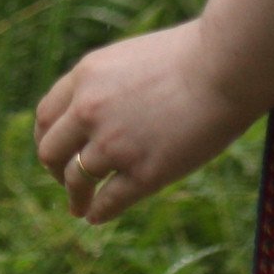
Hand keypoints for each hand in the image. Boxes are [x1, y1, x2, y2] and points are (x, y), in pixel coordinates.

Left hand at [32, 17, 258, 224]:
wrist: (226, 66)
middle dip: (54, 171)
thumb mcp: (134, 57)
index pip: (46, 116)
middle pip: (51, 151)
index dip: (47, 139)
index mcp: (86, 75)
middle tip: (63, 182)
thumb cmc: (194, 55)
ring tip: (81, 208)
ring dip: (76, 198)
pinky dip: (99, 213)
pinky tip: (98, 217)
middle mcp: (89, 110)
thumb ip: (110, 84)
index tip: (55, 153)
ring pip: (77, 180)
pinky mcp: (144, 172)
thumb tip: (101, 109)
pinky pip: (109, 202)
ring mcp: (114, 143)